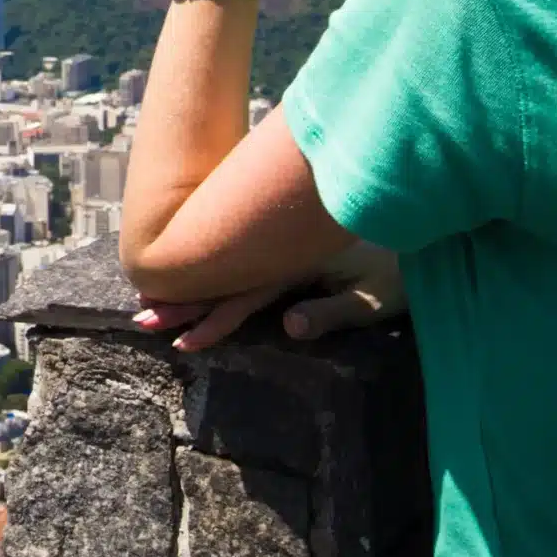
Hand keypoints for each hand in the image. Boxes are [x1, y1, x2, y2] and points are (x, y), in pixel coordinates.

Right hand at [132, 241, 406, 351]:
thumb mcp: (375, 298)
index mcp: (293, 260)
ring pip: (223, 264)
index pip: (241, 292)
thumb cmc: (401, 270)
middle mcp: (278, 248)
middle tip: (141, 317)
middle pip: (219, 274)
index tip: (178, 337)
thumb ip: (331, 312)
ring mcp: (277, 243)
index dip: (209, 317)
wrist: (415, 219)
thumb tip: (287, 326)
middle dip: (181, 298)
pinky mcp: (284, 242)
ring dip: (189, 282)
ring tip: (151, 297)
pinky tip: (185, 269)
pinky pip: (237, 254)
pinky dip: (208, 264)